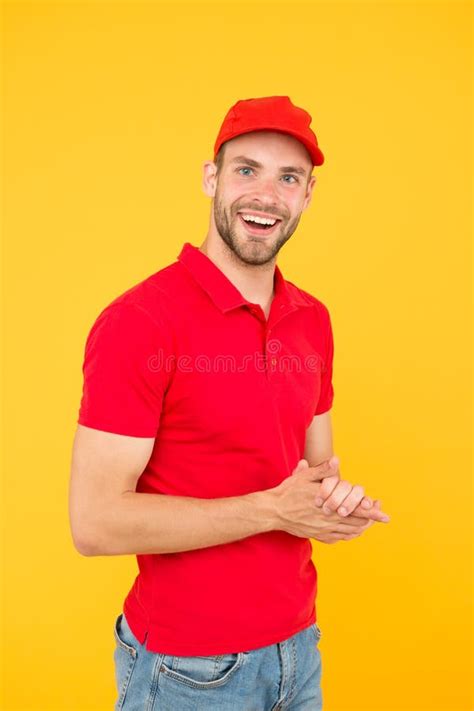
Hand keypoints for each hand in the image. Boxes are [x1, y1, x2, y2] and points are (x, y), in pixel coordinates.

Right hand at [268, 458, 388, 539]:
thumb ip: (322, 471)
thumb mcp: (304, 477)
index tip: (385, 514)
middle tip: (380, 515)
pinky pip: (339, 538)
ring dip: (362, 528)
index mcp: (329, 505)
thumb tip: (336, 461)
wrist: (273, 511)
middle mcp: (328, 520)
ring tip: (370, 522)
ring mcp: (323, 530)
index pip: (356, 510)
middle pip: (357, 524)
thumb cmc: (289, 492)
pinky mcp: (318, 535)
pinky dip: (350, 535)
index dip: (371, 512)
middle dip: (371, 519)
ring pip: (350, 532)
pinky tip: (353, 531)